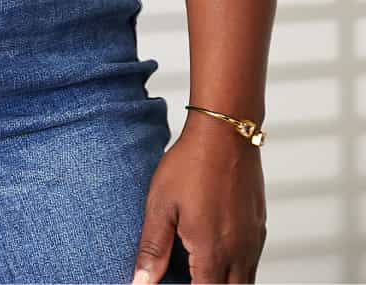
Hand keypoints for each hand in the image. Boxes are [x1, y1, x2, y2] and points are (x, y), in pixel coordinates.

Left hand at [131, 120, 266, 282]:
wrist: (225, 131)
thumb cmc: (191, 163)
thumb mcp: (161, 204)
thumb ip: (152, 248)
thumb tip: (140, 282)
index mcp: (212, 252)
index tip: (171, 283)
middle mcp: (239, 253)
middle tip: (186, 275)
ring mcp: (253, 241)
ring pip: (244, 283)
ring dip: (224, 282)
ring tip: (199, 269)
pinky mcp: (260, 228)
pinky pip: (252, 264)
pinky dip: (237, 270)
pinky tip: (218, 255)